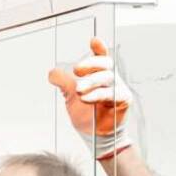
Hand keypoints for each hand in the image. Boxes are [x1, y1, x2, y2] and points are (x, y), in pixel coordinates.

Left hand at [48, 38, 132, 160]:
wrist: (94, 135)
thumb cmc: (86, 114)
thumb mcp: (70, 97)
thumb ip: (63, 83)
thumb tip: (52, 73)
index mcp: (99, 74)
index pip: (101, 57)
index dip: (99, 48)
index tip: (93, 41)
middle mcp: (111, 79)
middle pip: (105, 63)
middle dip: (91, 64)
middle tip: (76, 70)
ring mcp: (118, 88)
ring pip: (108, 77)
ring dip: (92, 82)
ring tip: (78, 90)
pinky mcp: (123, 100)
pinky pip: (113, 93)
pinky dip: (98, 94)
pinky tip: (86, 98)